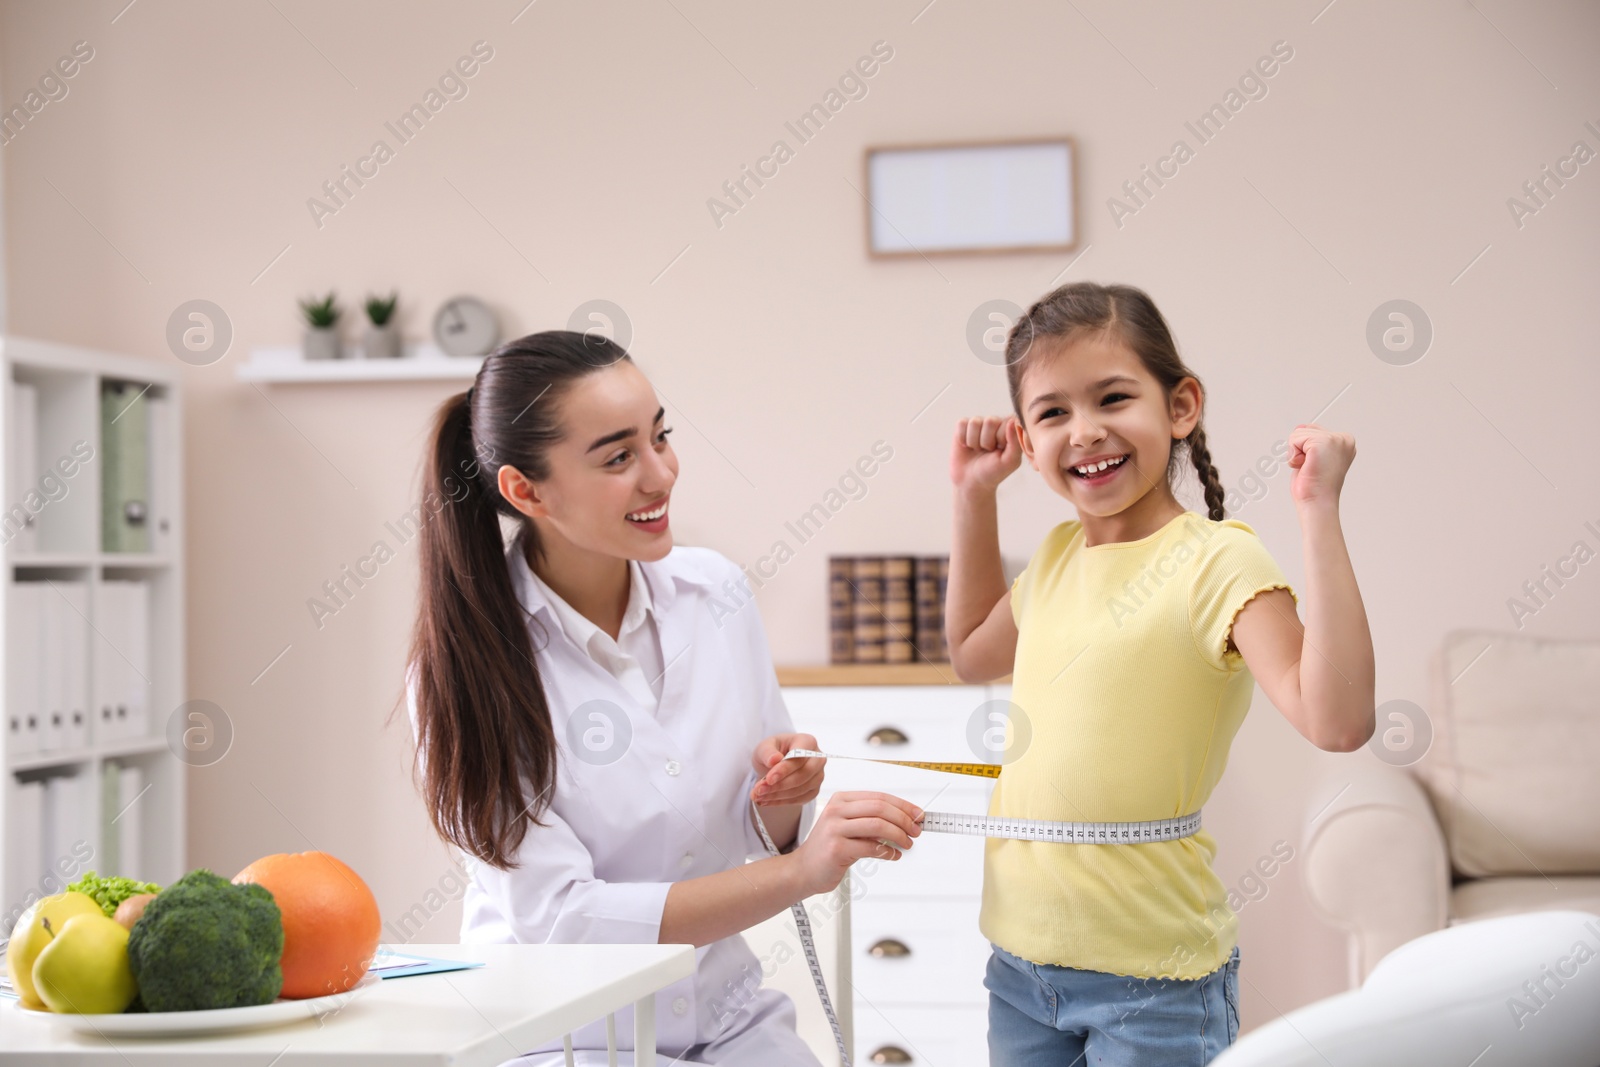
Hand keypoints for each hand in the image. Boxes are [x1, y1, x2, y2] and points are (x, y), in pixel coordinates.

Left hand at [751, 733, 822, 806]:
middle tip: (759, 790)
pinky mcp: (814, 790)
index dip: (784, 769)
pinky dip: (782, 801)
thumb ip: (768, 752)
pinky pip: (800, 799)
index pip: (799, 756)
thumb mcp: (764, 747)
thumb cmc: (772, 751)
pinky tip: (766, 800)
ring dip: (778, 795)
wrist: (775, 763)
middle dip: (780, 785)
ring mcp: (818, 775)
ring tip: (758, 796)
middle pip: (803, 774)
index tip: (768, 779)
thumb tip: (774, 760)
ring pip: (801, 789)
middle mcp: (818, 758)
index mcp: (807, 741)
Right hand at [789, 791, 923, 895]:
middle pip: (880, 808)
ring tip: (907, 844)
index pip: (879, 797)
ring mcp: (835, 829)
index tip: (918, 815)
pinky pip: (871, 848)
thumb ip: (871, 820)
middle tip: (916, 831)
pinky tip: (893, 855)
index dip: (903, 805)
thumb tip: (906, 820)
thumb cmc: (830, 848)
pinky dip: (888, 852)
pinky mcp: (836, 849)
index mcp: (842, 800)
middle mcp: (836, 810)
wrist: (804, 869)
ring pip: (878, 825)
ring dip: (899, 835)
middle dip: (904, 819)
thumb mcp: (848, 826)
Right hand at [951, 416, 1023, 493]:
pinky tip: (966, 446)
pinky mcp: (963, 426)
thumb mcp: (1010, 461)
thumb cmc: (993, 472)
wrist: (970, 482)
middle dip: (987, 441)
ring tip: (977, 450)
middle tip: (987, 452)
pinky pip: (962, 423)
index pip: (1008, 422)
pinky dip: (962, 438)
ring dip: (974, 441)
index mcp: (1010, 429)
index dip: (1002, 439)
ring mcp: (979, 423)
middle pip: (991, 421)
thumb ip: (1016, 442)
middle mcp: (996, 423)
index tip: (1000, 451)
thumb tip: (1011, 421)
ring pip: (975, 422)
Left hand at [1287, 423, 1355, 507]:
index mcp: (1345, 442)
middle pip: (1304, 430)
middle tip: (1312, 467)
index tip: (1317, 465)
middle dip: (1300, 450)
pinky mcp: (1322, 442)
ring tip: (1309, 467)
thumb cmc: (1316, 486)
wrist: (1317, 502)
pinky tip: (1305, 466)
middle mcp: (1343, 439)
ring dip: (1296, 454)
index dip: (1306, 449)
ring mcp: (1334, 439)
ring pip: (1297, 434)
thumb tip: (1299, 427)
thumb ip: (1309, 440)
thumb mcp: (1314, 457)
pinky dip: (1293, 455)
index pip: (1313, 430)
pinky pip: (1294, 439)